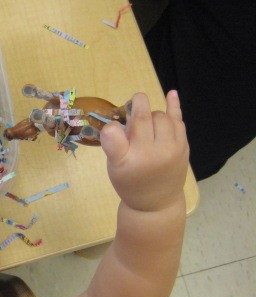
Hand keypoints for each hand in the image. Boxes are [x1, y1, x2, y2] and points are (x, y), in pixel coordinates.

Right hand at [100, 91, 188, 211]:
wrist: (154, 203)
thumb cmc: (130, 182)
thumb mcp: (114, 166)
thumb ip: (113, 144)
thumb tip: (113, 124)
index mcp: (134, 156)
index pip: (131, 124)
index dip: (130, 110)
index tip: (124, 108)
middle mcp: (155, 150)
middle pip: (146, 117)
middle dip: (138, 113)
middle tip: (130, 122)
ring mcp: (173, 148)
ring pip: (162, 117)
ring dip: (151, 116)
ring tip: (144, 126)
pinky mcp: (183, 147)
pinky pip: (179, 121)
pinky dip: (174, 106)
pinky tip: (171, 94)